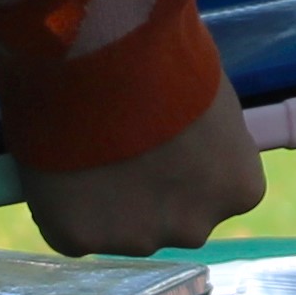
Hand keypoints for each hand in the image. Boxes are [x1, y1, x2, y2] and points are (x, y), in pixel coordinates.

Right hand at [13, 71, 265, 256]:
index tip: (160, 139)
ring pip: (116, 229)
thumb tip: (186, 136)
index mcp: (239, 189)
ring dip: (103, 203)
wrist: (101, 55)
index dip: (183, 165)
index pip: (215, 193)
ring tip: (82, 150)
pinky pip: (68, 230)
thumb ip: (204, 136)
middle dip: (147, 193)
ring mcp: (136, 238)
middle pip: (169, 218)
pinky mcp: (79, 239)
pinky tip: (55, 168)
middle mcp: (195, 227)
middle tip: (118, 148)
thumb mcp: (210, 98)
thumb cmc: (166, 55)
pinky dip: (59, 206)